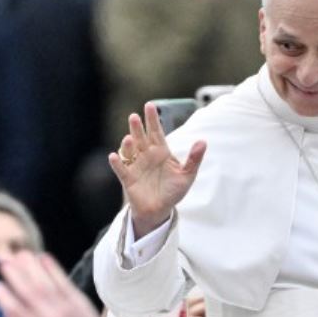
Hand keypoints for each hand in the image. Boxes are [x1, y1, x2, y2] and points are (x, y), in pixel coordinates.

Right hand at [111, 103, 207, 237]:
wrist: (160, 210)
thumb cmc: (173, 191)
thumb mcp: (187, 175)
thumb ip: (194, 159)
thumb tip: (203, 141)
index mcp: (161, 152)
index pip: (156, 132)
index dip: (153, 119)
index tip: (150, 106)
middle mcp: (146, 155)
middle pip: (141, 138)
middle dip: (137, 127)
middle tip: (134, 116)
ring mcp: (136, 166)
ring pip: (130, 151)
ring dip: (128, 144)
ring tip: (129, 138)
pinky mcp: (128, 179)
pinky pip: (121, 169)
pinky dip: (117, 163)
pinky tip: (114, 156)